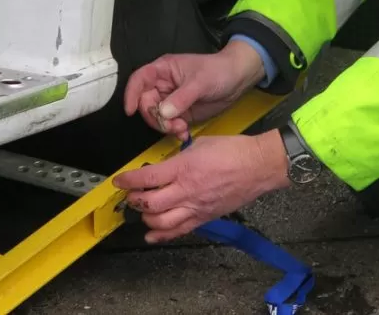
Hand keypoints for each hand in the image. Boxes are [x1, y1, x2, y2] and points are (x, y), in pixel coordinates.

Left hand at [112, 129, 289, 242]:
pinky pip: (179, 231)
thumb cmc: (233, 151)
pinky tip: (151, 234)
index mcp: (183, 168)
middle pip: (149, 204)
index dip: (128, 181)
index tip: (119, 180)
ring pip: (161, 222)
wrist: (259, 166)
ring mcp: (196, 207)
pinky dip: (162, 235)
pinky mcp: (205, 217)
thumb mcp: (200, 144)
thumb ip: (179, 157)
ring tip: (142, 210)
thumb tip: (167, 164)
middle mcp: (186, 190)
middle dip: (134, 200)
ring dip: (146, 218)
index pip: (147, 178)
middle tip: (130, 195)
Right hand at [124, 40, 265, 139]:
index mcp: (163, 70)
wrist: (238, 79)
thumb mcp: (200, 82)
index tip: (130, 111)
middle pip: (145, 104)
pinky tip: (185, 134)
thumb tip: (163, 113)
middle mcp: (163, 86)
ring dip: (165, 127)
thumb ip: (181, 98)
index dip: (131, 94)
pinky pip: (169, 125)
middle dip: (155, 118)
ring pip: (156, 117)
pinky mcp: (180, 113)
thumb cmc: (218, 71)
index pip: (139, 80)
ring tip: (182, 129)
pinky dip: (174, 132)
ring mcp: (171, 101)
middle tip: (171, 125)